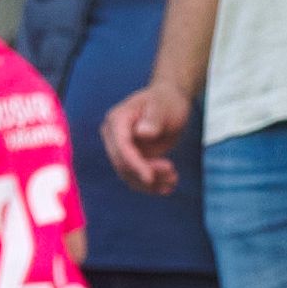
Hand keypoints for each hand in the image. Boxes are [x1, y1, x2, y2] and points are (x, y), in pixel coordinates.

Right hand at [105, 80, 191, 196]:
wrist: (169, 102)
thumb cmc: (166, 101)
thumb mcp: (163, 108)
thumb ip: (153, 119)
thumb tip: (142, 132)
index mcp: (117, 120)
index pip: (121, 148)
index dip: (134, 164)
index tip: (150, 178)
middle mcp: (113, 135)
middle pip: (122, 164)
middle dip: (146, 174)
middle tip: (173, 173)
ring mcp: (120, 148)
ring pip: (128, 175)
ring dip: (150, 183)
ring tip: (173, 179)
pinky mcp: (130, 158)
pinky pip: (136, 176)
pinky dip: (151, 185)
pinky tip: (168, 186)